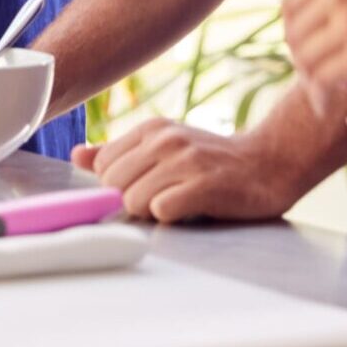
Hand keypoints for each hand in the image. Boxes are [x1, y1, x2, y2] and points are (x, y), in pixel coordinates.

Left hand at [73, 118, 300, 222]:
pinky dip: (171, 218)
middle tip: (164, 199)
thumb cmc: (213, 161)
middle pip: (114, 186)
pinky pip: (162, 211)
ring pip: (133, 200)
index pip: (104, 167)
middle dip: (132, 201)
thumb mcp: (164, 146)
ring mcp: (185, 160)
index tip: (146, 188)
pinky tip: (190, 209)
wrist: (269, 164)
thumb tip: (78, 155)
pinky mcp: (204, 184)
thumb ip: (120, 152)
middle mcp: (165, 139)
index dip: (120, 186)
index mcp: (150, 129)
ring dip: (152, 212)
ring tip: (178, 203)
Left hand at [284, 0, 346, 97]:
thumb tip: (335, 23)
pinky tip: (330, 109)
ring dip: (309, 82)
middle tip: (314, 84)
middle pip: (292, 34)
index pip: (291, 8)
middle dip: (300, 62)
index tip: (309, 57)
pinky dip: (320, 96)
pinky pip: (323, 78)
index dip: (295, 37)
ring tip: (323, 99)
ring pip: (304, 58)